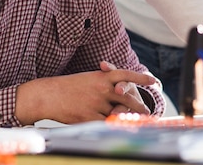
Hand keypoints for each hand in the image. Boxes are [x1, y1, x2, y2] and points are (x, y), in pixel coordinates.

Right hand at [15, 64, 155, 124]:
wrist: (48, 95)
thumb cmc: (68, 87)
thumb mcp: (88, 80)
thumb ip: (104, 85)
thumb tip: (120, 94)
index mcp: (101, 77)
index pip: (125, 74)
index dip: (140, 77)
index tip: (153, 81)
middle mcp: (101, 89)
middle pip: (126, 97)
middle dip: (138, 105)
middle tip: (147, 112)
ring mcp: (95, 103)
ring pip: (116, 113)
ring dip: (124, 117)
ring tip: (133, 121)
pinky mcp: (88, 117)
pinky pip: (104, 123)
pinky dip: (110, 126)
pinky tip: (113, 128)